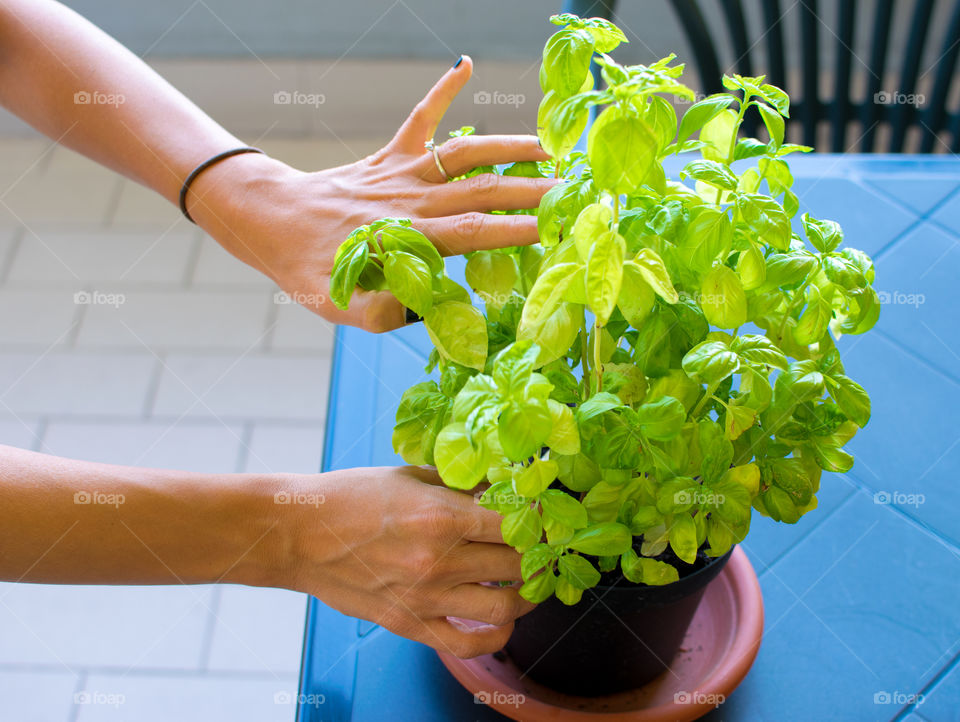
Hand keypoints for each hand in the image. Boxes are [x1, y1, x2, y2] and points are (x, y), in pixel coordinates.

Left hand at [189, 56, 554, 331]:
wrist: (274, 220)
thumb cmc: (311, 266)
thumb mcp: (340, 304)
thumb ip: (382, 312)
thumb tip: (423, 311)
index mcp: (408, 237)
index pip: (473, 233)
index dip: (515, 230)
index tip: (554, 231)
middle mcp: (412, 200)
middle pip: (481, 192)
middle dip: (530, 190)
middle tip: (572, 191)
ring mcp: (402, 173)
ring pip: (464, 155)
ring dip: (507, 148)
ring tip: (549, 150)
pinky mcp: (389, 156)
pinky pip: (420, 119)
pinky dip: (441, 90)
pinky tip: (464, 64)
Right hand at [284, 466, 533, 657]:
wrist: (298, 533)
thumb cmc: (351, 497)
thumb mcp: (410, 477)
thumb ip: (458, 486)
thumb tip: (500, 492)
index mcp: (441, 516)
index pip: (516, 524)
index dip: (538, 521)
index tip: (544, 518)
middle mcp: (438, 560)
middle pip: (517, 565)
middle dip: (535, 555)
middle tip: (539, 548)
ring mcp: (424, 598)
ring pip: (504, 608)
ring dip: (525, 596)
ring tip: (526, 582)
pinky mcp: (408, 624)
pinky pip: (468, 643)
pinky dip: (495, 636)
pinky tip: (501, 620)